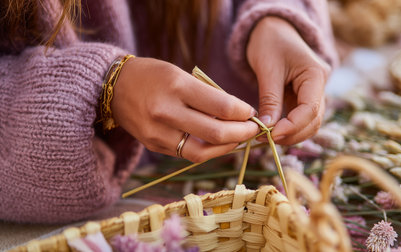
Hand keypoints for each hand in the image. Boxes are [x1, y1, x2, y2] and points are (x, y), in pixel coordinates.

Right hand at [111, 58, 258, 162]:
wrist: (114, 87)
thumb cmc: (152, 76)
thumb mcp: (180, 74)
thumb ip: (207, 94)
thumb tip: (237, 113)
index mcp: (176, 86)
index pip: (221, 106)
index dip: (243, 113)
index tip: (251, 112)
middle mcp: (166, 112)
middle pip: (215, 133)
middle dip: (242, 133)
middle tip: (253, 129)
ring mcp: (158, 133)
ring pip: (202, 152)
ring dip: (226, 147)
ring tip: (238, 139)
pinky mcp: (154, 145)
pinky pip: (187, 154)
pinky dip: (207, 150)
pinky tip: (217, 143)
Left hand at [247, 17, 329, 144]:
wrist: (271, 30)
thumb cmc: (269, 42)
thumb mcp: (268, 69)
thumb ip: (270, 100)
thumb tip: (267, 129)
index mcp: (316, 74)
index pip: (311, 109)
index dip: (292, 126)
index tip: (271, 135)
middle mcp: (319, 86)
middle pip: (314, 121)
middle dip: (292, 134)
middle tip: (266, 140)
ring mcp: (313, 93)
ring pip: (309, 124)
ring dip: (291, 135)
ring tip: (266, 137)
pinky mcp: (302, 98)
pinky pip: (300, 119)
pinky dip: (288, 128)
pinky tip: (272, 131)